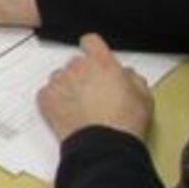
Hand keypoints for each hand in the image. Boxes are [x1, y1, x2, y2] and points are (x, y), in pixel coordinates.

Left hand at [36, 34, 153, 141]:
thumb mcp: (143, 97)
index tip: (94, 59)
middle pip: (76, 63)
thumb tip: (126, 75)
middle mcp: (78, 68)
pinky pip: (47, 94)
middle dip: (83, 75)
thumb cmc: (123, 123)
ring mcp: (59, 82)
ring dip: (67, 87)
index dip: (93, 50)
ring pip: (60, 78)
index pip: (91, 41)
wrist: (103, 146)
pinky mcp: (45, 99)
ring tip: (80, 108)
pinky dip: (54, 102)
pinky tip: (67, 114)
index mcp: (102, 62)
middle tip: (93, 94)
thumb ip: (133, 79)